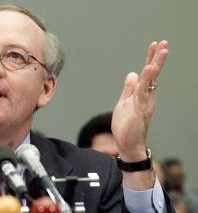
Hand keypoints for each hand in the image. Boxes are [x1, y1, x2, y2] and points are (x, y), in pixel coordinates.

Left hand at [112, 41, 168, 161]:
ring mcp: (145, 103)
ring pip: (151, 81)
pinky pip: (143, 93)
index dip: (150, 59)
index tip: (154, 45)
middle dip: (157, 58)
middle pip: (152, 74)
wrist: (127, 144)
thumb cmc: (126, 125)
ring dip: (156, 65)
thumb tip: (132, 73)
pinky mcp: (141, 110)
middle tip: (164, 43)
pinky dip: (146, 81)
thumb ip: (129, 89)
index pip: (146, 73)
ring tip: (162, 51)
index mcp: (141, 94)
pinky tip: (148, 70)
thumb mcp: (124, 102)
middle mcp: (146, 96)